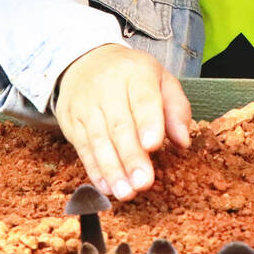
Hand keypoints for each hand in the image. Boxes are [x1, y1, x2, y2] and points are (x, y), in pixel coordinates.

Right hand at [55, 44, 191, 200]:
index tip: (153, 146)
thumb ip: (176, 109)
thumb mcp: (162, 81)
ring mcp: (85, 105)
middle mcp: (107, 87)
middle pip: (119, 125)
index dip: (147, 123)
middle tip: (143, 182)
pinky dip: (94, 170)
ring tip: (126, 192)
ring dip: (112, 169)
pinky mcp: (70, 121)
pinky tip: (107, 187)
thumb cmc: (133, 77)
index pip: (142, 99)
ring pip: (99, 140)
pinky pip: (82, 148)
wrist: (86, 60)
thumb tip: (183, 141)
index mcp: (136, 73)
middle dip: (131, 156)